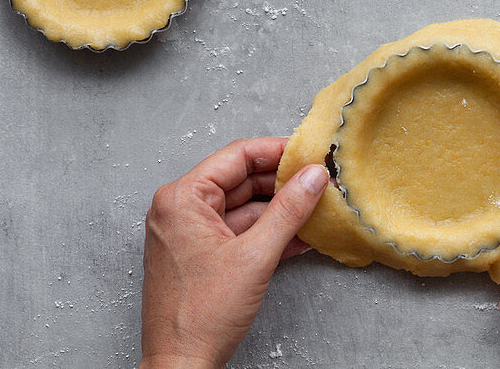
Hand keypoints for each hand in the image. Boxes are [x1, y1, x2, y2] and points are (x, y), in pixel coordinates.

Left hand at [139, 137, 327, 367]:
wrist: (181, 366)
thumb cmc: (200, 316)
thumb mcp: (255, 256)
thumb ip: (289, 210)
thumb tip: (313, 177)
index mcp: (181, 199)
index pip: (237, 157)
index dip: (277, 152)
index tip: (310, 153)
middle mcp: (180, 210)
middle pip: (241, 180)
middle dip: (282, 183)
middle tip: (319, 181)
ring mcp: (189, 233)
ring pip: (244, 207)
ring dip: (280, 210)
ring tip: (316, 208)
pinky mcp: (200, 255)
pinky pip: (239, 232)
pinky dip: (267, 233)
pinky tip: (300, 235)